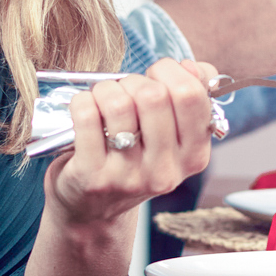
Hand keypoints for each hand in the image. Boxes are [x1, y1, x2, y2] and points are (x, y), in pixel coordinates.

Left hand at [44, 59, 217, 226]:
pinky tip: (85, 110)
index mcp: (193, 156)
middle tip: (126, 91)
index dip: (170, 71)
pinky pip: (87, 114)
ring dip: (106, 89)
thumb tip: (192, 66)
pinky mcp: (93, 176)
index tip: (156, 75)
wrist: (93, 209)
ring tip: (103, 100)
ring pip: (119, 102)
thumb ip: (190, 95)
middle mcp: (165, 171)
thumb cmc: (132, 158)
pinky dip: (82, 101)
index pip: (192, 96)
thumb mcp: (170, 134)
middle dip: (134, 80)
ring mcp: (128, 176)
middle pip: (154, 95)